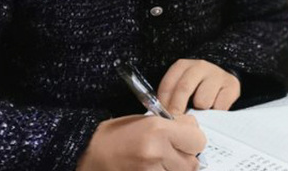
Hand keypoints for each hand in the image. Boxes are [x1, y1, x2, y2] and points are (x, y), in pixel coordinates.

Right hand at [76, 114, 204, 170]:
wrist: (89, 154)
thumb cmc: (116, 136)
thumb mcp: (147, 120)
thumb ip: (173, 126)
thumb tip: (194, 132)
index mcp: (158, 130)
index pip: (198, 140)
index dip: (192, 139)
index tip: (184, 139)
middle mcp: (157, 152)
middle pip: (193, 162)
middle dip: (185, 157)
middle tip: (171, 152)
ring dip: (176, 168)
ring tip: (159, 161)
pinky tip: (153, 168)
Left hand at [158, 59, 240, 113]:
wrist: (220, 80)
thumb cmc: (196, 88)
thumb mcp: (181, 88)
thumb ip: (171, 98)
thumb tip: (161, 117)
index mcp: (183, 66)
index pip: (168, 84)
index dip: (163, 104)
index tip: (163, 117)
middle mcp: (200, 66)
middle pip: (183, 88)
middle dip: (177, 109)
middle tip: (177, 121)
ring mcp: (217, 74)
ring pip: (203, 100)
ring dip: (200, 110)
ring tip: (201, 110)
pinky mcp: (232, 85)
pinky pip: (220, 106)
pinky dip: (216, 112)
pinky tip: (214, 108)